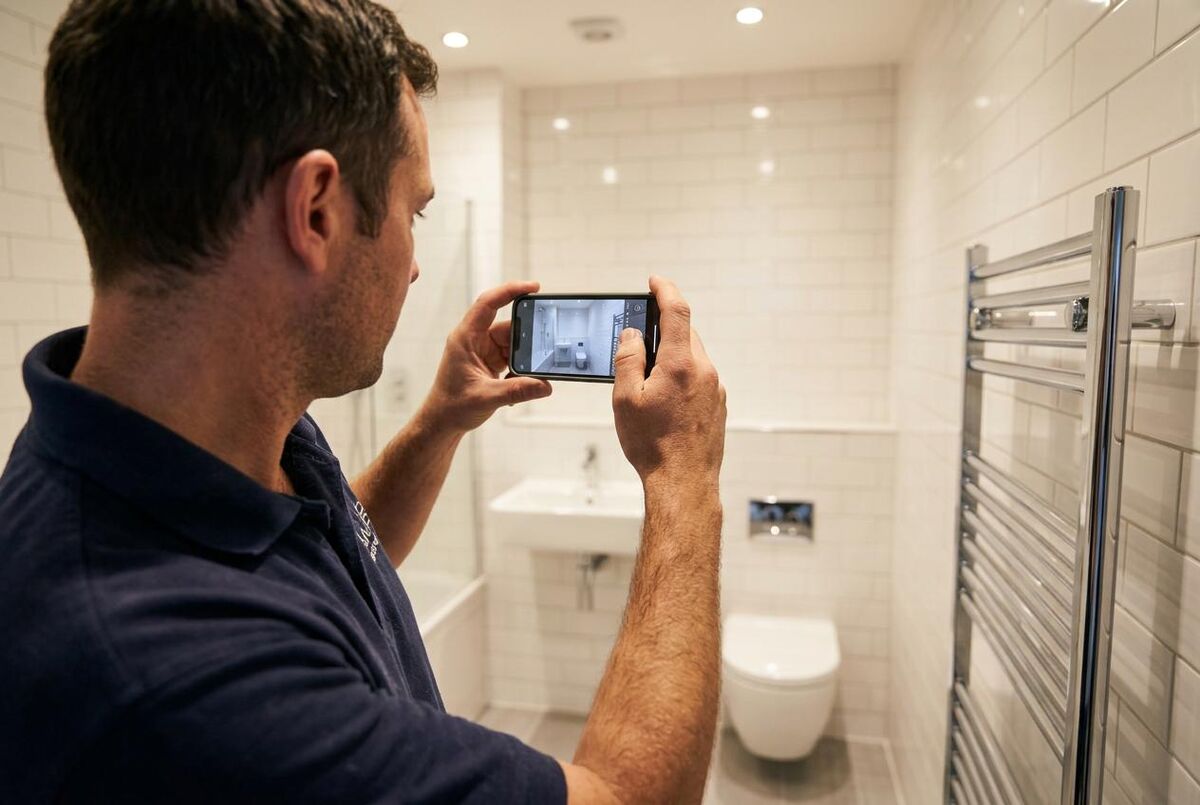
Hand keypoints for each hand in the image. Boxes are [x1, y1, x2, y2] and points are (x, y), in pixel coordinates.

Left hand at [420, 281, 551, 434]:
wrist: (443, 422)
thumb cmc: (452, 406)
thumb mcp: (486, 397)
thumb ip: (516, 390)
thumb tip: (544, 385)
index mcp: (465, 338)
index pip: (488, 304)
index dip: (509, 291)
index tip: (533, 287)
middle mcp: (475, 339)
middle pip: (508, 325)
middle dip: (527, 333)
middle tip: (546, 340)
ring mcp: (484, 350)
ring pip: (514, 342)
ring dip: (526, 354)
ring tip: (536, 367)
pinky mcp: (491, 362)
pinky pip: (513, 356)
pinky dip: (523, 366)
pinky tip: (526, 379)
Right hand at [612, 276, 726, 493]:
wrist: (684, 483)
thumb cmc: (653, 445)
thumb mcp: (626, 399)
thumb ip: (629, 359)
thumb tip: (633, 335)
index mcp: (681, 364)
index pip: (677, 311)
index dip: (665, 290)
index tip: (654, 281)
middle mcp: (704, 371)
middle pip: (686, 334)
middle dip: (664, 329)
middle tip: (640, 338)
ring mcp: (715, 388)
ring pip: (692, 357)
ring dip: (672, 356)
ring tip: (647, 380)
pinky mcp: (718, 405)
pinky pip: (699, 378)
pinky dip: (681, 376)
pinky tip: (664, 400)